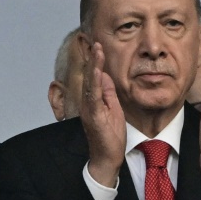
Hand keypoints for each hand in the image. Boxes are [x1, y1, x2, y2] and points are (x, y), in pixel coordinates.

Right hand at [79, 41, 125, 186]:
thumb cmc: (110, 137)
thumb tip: (104, 75)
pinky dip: (94, 83)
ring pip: (90, 83)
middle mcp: (88, 103)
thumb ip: (108, 92)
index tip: (99, 45)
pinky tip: (97, 71)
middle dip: (93, 58)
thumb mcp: (112, 109)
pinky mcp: (94, 117)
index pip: (93, 77)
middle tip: (95, 41)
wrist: (107, 158)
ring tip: (96, 51)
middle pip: (89, 76)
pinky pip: (93, 97)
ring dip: (93, 66)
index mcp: (93, 100)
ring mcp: (89, 110)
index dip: (96, 61)